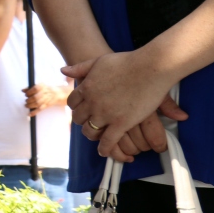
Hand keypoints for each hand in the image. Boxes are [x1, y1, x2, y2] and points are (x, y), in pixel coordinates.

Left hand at [23, 83, 70, 114]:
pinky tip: (29, 114)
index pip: (35, 89)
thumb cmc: (46, 89)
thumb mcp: (39, 86)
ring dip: (30, 105)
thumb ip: (30, 88)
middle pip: (35, 97)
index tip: (26, 94)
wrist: (57, 94)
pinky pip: (39, 110)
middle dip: (29, 100)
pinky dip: (34, 112)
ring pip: (37, 104)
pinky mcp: (46, 106)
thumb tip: (22, 90)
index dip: (29, 92)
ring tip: (26, 105)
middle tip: (26, 101)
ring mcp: (46, 100)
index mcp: (43, 87)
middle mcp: (45, 93)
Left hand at [63, 52, 187, 160]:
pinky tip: (104, 151)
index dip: (76, 107)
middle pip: (79, 118)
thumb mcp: (99, 61)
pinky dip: (104, 148)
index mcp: (86, 88)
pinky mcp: (121, 123)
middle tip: (88, 123)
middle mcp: (92, 102)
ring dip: (91, 135)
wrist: (150, 67)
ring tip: (95, 137)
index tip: (81, 109)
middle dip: (82, 121)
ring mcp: (106, 114)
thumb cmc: (127, 62)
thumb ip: (81, 68)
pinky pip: (108, 141)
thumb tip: (63, 70)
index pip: (72, 103)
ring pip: (90, 131)